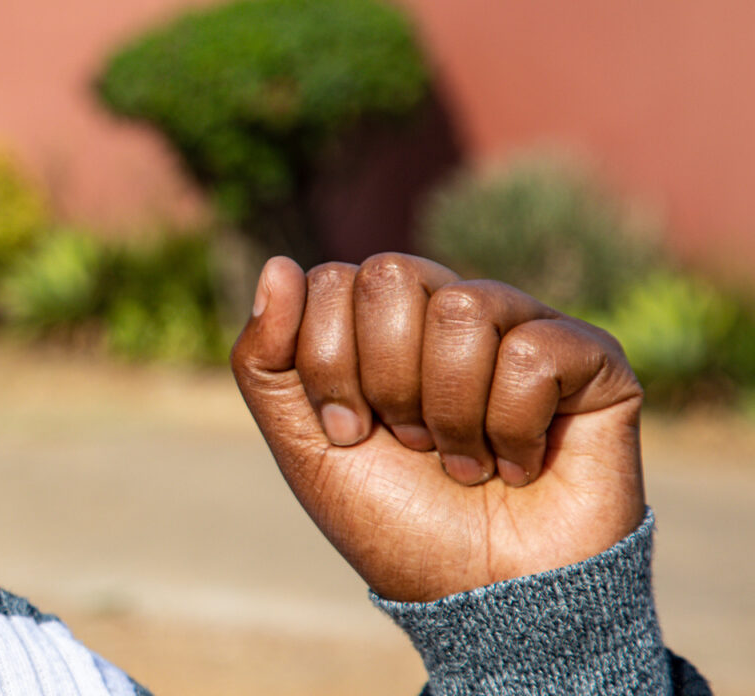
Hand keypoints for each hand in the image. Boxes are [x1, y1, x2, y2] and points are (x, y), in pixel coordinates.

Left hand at [231, 254, 645, 602]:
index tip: (352, 431)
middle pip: (391, 275)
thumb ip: (266, 358)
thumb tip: (278, 264)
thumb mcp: (305, 443)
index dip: (330, 365)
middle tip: (411, 442)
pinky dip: (512, 427)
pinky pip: (534, 349)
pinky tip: (521, 464)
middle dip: (386, 380)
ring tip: (465, 460)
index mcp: (382, 322)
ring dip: (449, 412)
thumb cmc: (395, 519)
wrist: (482, 595)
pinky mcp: (592, 356)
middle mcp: (452, 310)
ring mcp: (524, 325)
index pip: (332, 280)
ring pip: (463, 306)